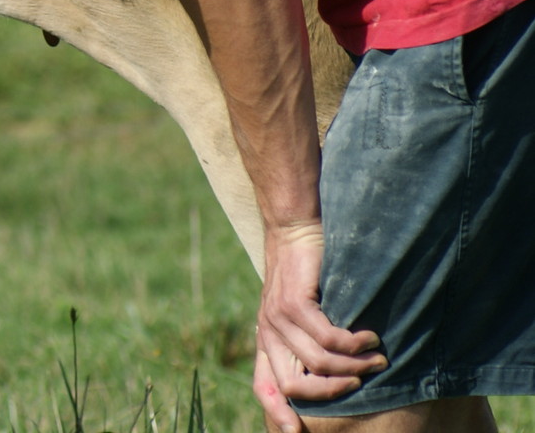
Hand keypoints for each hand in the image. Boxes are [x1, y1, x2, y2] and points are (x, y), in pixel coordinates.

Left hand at [252, 221, 385, 432]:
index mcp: (267, 340)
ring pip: (319, 363)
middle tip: (362, 384)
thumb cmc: (306, 273)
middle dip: (332, 393)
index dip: (279, 414)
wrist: (294, 229)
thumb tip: (335, 375)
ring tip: (377, 358)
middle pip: (293, 386)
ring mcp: (276, 317)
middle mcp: (267, 333)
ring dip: (354, 367)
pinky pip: (328, 338)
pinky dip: (354, 344)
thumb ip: (308, 342)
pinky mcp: (293, 301)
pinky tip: (369, 336)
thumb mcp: (302, 313)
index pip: (265, 387)